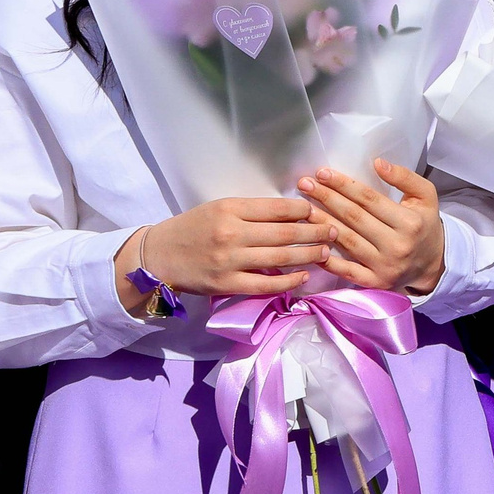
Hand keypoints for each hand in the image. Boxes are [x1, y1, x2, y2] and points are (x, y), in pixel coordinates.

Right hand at [121, 197, 336, 312]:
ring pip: (281, 258)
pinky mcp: (227, 285)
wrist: (158, 256)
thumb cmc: (193, 228)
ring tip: (326, 251)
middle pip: (286, 233)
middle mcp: (232, 234)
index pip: (279, 208)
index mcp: (230, 209)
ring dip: (310, 255)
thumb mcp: (220, 208)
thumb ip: (253, 211)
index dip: (305, 210)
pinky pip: (266, 285)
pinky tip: (304, 276)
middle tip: (335, 230)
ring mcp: (230, 261)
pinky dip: (289, 281)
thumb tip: (295, 213)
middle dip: (317, 232)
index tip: (319, 211)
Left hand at [299, 161, 447, 295]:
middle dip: (327, 198)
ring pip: (346, 241)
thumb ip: (405, 177)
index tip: (323, 173)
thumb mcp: (426, 196)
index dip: (344, 185)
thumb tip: (378, 163)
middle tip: (305, 185)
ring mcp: (385, 266)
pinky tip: (311, 244)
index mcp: (410, 222)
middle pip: (354, 217)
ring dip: (322, 223)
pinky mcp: (375, 282)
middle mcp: (397, 245)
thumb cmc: (424, 225)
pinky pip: (346, 271)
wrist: (432, 263)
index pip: (370, 199)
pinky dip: (327, 259)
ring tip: (303, 209)